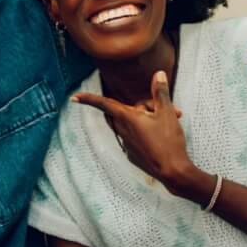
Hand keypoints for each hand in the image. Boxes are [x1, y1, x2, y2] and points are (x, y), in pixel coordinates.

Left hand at [72, 71, 207, 198]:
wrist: (173, 171)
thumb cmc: (169, 140)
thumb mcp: (167, 113)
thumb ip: (160, 92)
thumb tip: (158, 75)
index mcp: (128, 118)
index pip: (104, 104)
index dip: (89, 99)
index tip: (74, 97)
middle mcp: (123, 131)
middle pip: (122, 113)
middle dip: (138, 108)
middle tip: (158, 109)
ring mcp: (127, 145)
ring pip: (129, 125)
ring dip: (143, 120)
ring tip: (165, 123)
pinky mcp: (133, 155)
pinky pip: (134, 138)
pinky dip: (144, 134)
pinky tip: (160, 137)